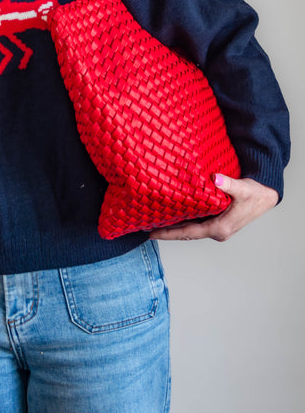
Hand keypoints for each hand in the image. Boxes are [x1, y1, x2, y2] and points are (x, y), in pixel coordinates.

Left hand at [149, 175, 278, 241]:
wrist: (266, 195)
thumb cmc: (255, 193)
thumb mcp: (243, 188)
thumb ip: (229, 184)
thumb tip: (216, 179)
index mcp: (220, 228)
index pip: (189, 233)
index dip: (169, 234)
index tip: (152, 234)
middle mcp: (217, 231)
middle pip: (186, 234)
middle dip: (167, 232)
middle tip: (146, 229)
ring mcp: (216, 228)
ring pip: (190, 230)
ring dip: (174, 228)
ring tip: (154, 223)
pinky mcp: (217, 222)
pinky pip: (195, 224)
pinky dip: (182, 222)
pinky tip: (171, 216)